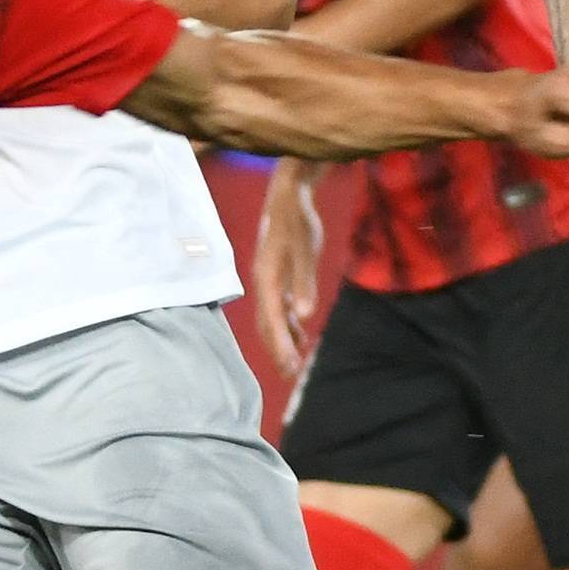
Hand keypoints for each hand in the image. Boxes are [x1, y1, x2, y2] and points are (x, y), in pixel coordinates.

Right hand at [246, 168, 324, 389]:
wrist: (289, 194)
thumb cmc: (298, 219)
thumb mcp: (305, 249)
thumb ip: (305, 282)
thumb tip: (305, 316)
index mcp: (267, 278)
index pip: (272, 320)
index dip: (281, 346)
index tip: (290, 368)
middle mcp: (263, 282)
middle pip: (268, 324)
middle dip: (278, 349)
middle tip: (290, 375)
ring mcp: (269, 278)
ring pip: (273, 317)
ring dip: (283, 339)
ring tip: (294, 363)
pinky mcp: (278, 273)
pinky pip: (280, 306)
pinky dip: (288, 322)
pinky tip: (300, 333)